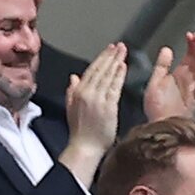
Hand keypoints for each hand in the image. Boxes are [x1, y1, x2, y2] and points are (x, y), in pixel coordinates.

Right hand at [59, 43, 126, 186]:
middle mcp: (87, 93)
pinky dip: (119, 76)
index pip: (91, 71)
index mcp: (77, 93)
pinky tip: (124, 67)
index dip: (101, 58)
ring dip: (116, 62)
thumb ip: (72, 92)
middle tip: (119, 46)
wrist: (84, 148)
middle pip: (100, 70)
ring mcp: (98, 99)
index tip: (108, 49)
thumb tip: (73, 77)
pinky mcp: (108, 107)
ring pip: (108, 76)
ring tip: (123, 52)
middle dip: (110, 56)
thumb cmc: (80, 133)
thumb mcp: (70, 109)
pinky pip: (115, 87)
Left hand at [142, 31, 194, 120]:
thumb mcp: (155, 82)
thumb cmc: (157, 109)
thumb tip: (166, 49)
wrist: (160, 126)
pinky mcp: (194, 98)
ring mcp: (193, 89)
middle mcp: (189, 81)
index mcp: (180, 76)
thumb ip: (161, 66)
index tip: (190, 35)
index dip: (191, 45)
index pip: (189, 56)